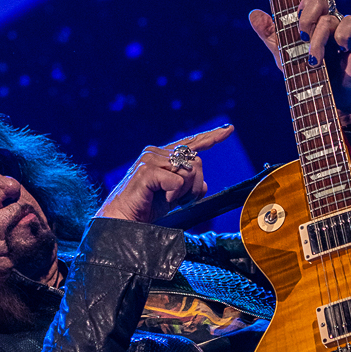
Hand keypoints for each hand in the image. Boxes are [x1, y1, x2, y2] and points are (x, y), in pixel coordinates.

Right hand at [95, 125, 233, 222]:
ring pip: (189, 171)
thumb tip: (204, 184)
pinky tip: (160, 200)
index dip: (211, 136)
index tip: (228, 129)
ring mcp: (150, 160)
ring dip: (184, 193)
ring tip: (166, 201)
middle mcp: (155, 153)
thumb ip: (187, 187)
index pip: (190, 143)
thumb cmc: (144, 209)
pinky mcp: (147, 171)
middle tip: (181, 201)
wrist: (122, 222)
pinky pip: (178, 181)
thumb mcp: (172, 198)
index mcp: (161, 155)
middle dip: (196, 186)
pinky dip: (174, 196)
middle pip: (196, 160)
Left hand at [249, 0, 350, 124]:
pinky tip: (338, 50)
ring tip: (313, 60)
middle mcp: (329, 17)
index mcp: (313, 16)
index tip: (296, 15)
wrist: (326, 100)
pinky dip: (341, 36)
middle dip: (307, 15)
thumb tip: (253, 13)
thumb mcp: (281, 54)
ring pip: (329, 18)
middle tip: (301, 36)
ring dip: (317, 40)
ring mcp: (344, 28)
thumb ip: (268, 33)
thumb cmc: (304, 74)